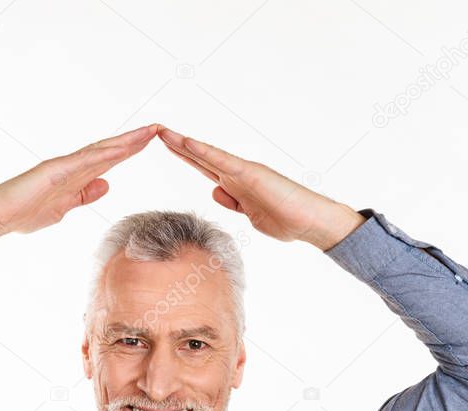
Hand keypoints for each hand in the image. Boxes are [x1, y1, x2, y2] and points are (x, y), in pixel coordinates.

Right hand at [0, 123, 159, 245]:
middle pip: (109, 150)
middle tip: (158, 128)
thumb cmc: (24, 214)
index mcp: (75, 176)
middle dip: (134, 140)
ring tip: (148, 132)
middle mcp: (71, 166)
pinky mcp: (53, 171)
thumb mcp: (64, 208)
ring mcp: (63, 166)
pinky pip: (83, 161)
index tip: (150, 141)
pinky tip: (121, 149)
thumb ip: (84, 195)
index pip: (109, 161)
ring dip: (125, 142)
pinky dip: (103, 154)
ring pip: (100, 151)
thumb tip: (105, 185)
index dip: (130, 151)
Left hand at [156, 126, 364, 249]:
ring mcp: (243, 172)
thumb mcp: (250, 214)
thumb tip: (215, 191)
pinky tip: (187, 143)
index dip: (184, 157)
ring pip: (207, 155)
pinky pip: (222, 161)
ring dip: (184, 144)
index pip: (204, 167)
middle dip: (178, 145)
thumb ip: (233, 203)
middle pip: (201, 157)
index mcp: (235, 185)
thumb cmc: (286, 220)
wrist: (310, 222)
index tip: (166, 145)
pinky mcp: (251, 174)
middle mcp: (237, 174)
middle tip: (157, 130)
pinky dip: (204, 152)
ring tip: (164, 132)